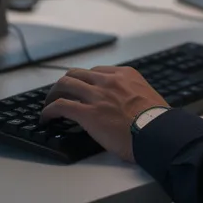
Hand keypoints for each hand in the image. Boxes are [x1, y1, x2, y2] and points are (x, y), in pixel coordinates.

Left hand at [40, 67, 166, 162]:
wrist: (156, 132)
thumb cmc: (156, 121)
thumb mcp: (146, 96)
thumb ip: (133, 94)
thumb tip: (127, 105)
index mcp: (124, 75)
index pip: (96, 71)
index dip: (85, 80)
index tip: (82, 88)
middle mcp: (108, 81)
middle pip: (77, 74)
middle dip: (66, 83)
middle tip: (60, 93)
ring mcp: (96, 95)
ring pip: (65, 84)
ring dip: (54, 93)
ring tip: (49, 103)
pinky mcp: (87, 113)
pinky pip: (61, 106)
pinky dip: (49, 110)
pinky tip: (46, 117)